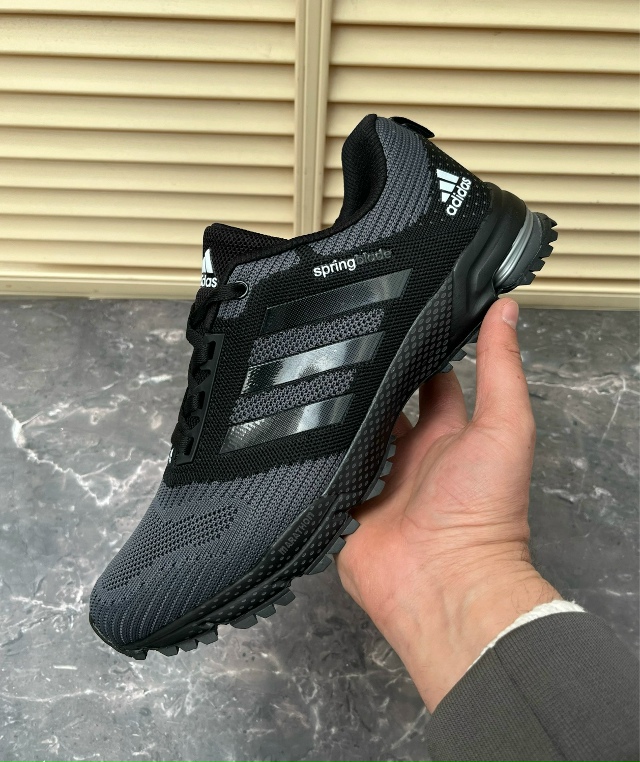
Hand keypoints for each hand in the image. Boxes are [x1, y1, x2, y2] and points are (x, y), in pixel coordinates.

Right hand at [336, 298, 558, 710]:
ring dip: (331, 407)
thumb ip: (501, 369)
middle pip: (380, 402)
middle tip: (332, 334)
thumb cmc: (484, 508)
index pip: (426, 379)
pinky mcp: (342, 501)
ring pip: (346, 431)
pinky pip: (321, 468)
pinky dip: (307, 448)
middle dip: (363, 374)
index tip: (389, 313)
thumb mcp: (503, 427)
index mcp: (444, 432)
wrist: (445, 584)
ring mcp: (372, 476)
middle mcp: (406, 451)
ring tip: (300, 365)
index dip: (412, 349)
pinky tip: (283, 418)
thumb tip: (506, 307)